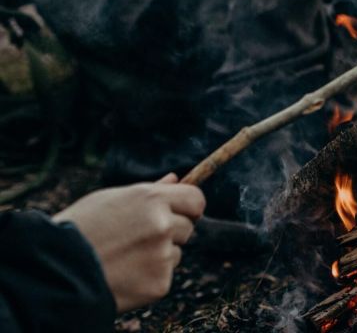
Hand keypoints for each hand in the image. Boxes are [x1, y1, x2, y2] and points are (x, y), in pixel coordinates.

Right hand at [54, 174, 205, 312]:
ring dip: (159, 255)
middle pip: (188, 227)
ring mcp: (162, 255)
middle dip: (171, 232)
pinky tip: (124, 275)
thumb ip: (149, 191)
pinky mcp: (160, 283)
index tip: (183, 213)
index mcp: (151, 199)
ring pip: (176, 252)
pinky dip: (149, 277)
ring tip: (123, 258)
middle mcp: (162, 225)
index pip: (196, 199)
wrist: (53, 272)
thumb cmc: (79, 229)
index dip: (190, 207)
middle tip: (136, 240)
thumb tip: (175, 179)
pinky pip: (165, 275)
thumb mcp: (110, 200)